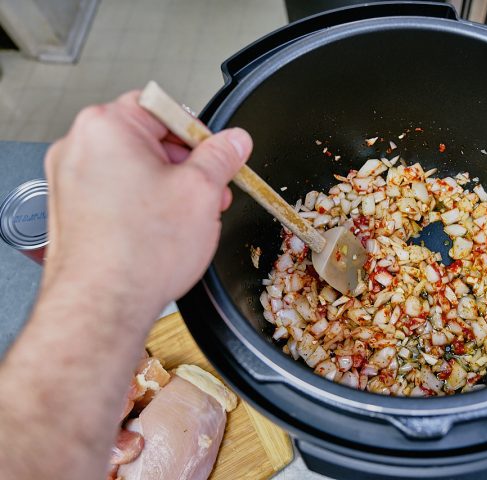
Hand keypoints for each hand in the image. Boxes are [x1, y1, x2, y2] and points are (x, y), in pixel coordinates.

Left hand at [42, 91, 251, 317]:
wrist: (104, 306)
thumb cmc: (139, 252)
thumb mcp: (202, 191)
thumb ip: (222, 156)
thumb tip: (235, 141)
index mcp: (106, 128)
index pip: (162, 108)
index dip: (197, 133)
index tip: (216, 154)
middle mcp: (79, 149)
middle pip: (146, 139)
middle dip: (184, 166)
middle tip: (210, 190)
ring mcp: (70, 182)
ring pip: (132, 170)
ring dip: (166, 188)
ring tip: (189, 218)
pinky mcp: (72, 212)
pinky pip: (116, 195)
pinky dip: (142, 206)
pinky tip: (163, 232)